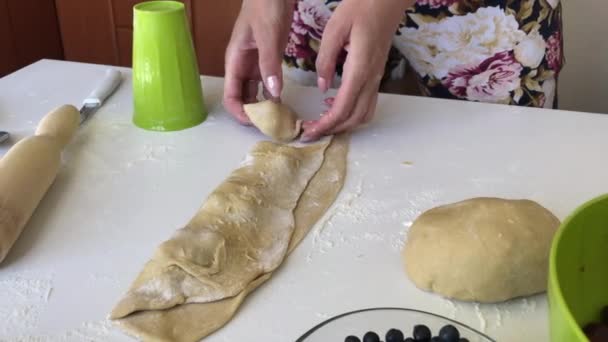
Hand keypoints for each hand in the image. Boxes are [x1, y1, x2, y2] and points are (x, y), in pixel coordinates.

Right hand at [223, 0, 294, 123]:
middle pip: (242, 98)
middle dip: (253, 113)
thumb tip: (272, 94)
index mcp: (235, 61)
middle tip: (272, 125)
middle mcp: (242, 66)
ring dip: (264, 105)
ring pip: (254, 92)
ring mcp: (254, 63)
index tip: (256, 123)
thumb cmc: (265, 6)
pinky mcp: (267, 59)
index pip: (231, 96)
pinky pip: (267, 82)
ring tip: (279, 118)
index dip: (240, 113)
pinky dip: (273, 94)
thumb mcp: (267, 36)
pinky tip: (284, 102)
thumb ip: (269, 64)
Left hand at [301, 0, 411, 140]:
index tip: (307, 132)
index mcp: (360, 69)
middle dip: (331, 130)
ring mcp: (377, 78)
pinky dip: (352, 113)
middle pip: (354, 118)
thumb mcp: (334, 29)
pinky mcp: (377, 74)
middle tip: (310, 131)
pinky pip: (367, 103)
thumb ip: (325, 60)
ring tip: (321, 122)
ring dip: (343, 124)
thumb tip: (322, 87)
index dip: (324, 125)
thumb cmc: (361, 7)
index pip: (342, 109)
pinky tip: (334, 104)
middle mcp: (372, 78)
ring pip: (364, 114)